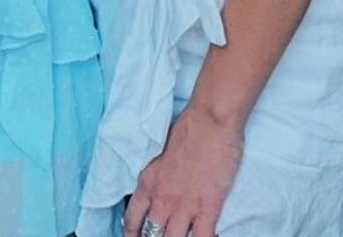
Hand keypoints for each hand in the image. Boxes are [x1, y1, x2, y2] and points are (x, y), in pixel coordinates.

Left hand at [123, 104, 243, 236]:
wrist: (210, 118)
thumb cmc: (188, 126)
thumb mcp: (161, 150)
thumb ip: (158, 172)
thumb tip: (161, 181)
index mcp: (148, 182)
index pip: (132, 220)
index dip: (132, 234)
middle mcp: (162, 198)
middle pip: (150, 236)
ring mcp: (184, 206)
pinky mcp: (207, 208)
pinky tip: (204, 236)